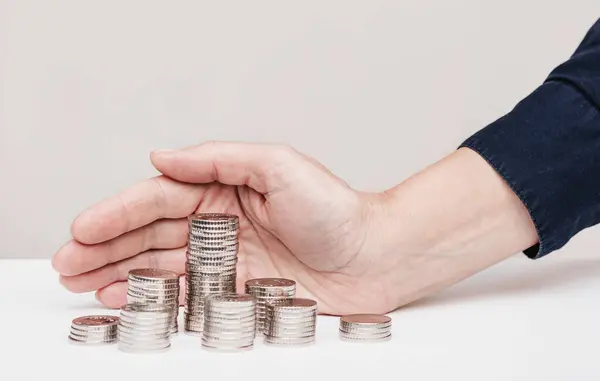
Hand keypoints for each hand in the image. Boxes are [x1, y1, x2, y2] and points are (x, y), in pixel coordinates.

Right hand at [52, 142, 393, 314]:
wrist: (373, 256)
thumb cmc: (335, 209)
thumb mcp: (277, 165)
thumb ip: (217, 159)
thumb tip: (162, 156)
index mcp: (225, 187)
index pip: (160, 197)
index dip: (118, 212)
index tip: (84, 227)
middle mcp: (221, 221)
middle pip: (152, 233)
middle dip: (106, 246)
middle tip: (68, 261)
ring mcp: (226, 257)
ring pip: (162, 263)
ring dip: (120, 272)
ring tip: (83, 283)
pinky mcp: (237, 290)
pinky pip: (187, 293)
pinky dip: (154, 296)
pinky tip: (125, 300)